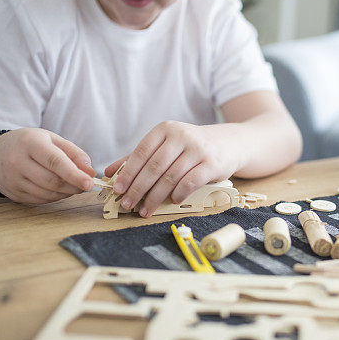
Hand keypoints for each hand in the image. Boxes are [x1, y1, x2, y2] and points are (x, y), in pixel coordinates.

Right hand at [0, 128, 95, 203]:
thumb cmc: (30, 144)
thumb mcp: (51, 139)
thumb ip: (74, 153)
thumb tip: (90, 172)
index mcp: (30, 143)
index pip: (55, 161)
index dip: (74, 174)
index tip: (90, 183)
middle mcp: (18, 162)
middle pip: (52, 181)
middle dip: (74, 186)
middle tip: (86, 184)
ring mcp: (13, 180)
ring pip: (48, 193)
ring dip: (67, 193)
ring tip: (73, 185)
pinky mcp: (13, 194)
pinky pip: (41, 200)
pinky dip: (55, 197)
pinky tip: (59, 189)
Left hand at [104, 121, 239, 217]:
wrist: (229, 143)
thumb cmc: (191, 147)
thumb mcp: (166, 147)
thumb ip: (138, 158)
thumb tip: (109, 173)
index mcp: (165, 129)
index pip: (141, 153)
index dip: (127, 173)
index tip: (117, 189)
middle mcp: (181, 136)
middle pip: (154, 167)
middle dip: (138, 189)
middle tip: (127, 204)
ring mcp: (198, 149)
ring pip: (170, 177)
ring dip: (155, 197)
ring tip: (145, 210)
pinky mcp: (212, 163)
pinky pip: (190, 182)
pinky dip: (179, 194)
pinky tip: (172, 201)